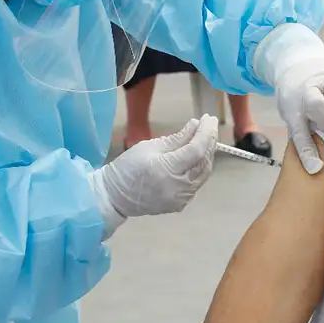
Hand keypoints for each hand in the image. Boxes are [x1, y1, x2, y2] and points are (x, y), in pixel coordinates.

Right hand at [92, 115, 217, 217]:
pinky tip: (196, 156)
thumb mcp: (149, 146)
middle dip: (209, 140)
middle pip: (204, 161)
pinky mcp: (180, 204)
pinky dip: (199, 168)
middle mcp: (178, 187)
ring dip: (207, 154)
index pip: (197, 149)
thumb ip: (176, 138)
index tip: (208, 118)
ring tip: (205, 138)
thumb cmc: (128, 167)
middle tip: (209, 124)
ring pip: (204, 173)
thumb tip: (196, 126)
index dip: (206, 132)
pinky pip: (196, 183)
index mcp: (167, 170)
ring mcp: (180, 198)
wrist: (114, 196)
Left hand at [276, 58, 323, 173]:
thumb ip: (305, 138)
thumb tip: (317, 167)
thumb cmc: (297, 101)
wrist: (298, 69)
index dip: (307, 151)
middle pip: (318, 106)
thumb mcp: (294, 118)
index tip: (315, 167)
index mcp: (295, 108)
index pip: (300, 132)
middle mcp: (310, 92)